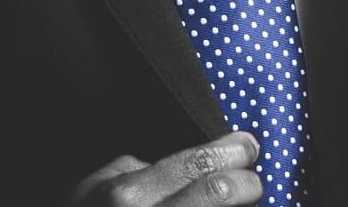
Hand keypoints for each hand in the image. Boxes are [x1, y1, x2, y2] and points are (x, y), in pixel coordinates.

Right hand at [65, 131, 263, 205]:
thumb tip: (184, 163)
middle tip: (253, 178)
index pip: (197, 166)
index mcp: (127, 197)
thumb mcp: (93, 190)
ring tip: (242, 204)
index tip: (248, 146)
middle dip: (246, 182)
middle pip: (217, 194)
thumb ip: (134, 172)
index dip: (231, 153)